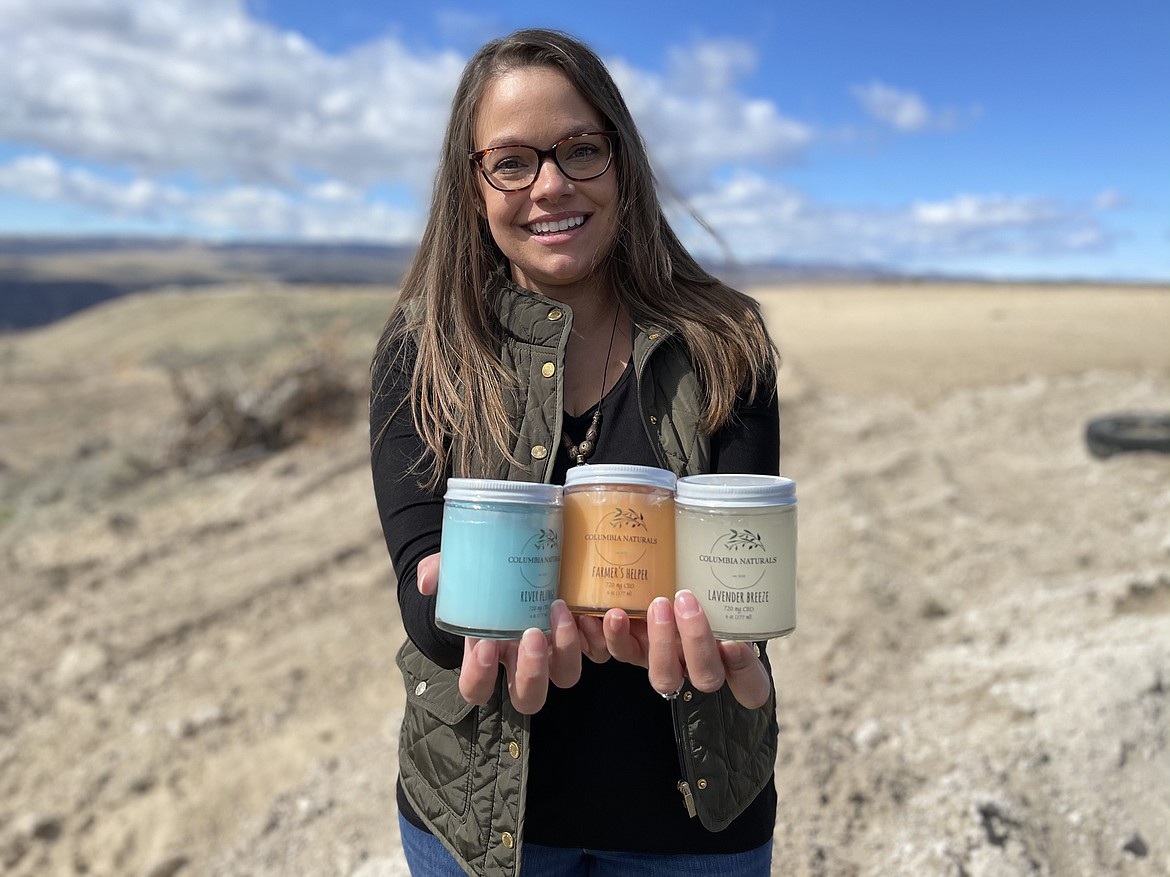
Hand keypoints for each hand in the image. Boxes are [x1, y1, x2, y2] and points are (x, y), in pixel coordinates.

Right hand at [416, 553, 582, 713]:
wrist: (523, 550)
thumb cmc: (487, 570)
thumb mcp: (461, 567)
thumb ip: (442, 571)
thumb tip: (428, 580)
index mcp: (489, 654)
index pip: (477, 689)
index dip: (480, 677)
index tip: (486, 646)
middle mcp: (523, 661)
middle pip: (529, 698)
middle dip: (531, 674)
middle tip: (531, 635)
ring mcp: (555, 650)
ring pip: (566, 676)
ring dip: (565, 650)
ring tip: (558, 611)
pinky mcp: (583, 633)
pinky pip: (596, 650)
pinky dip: (593, 634)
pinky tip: (587, 608)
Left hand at [595, 589, 771, 709]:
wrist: (660, 583)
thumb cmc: (696, 582)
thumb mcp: (713, 580)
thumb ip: (719, 574)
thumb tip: (714, 531)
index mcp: (730, 654)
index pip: (751, 681)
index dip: (744, 668)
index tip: (735, 642)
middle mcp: (699, 664)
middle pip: (706, 676)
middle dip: (696, 641)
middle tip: (686, 601)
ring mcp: (666, 661)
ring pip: (664, 675)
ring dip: (658, 641)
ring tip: (655, 604)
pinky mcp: (634, 651)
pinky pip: (622, 653)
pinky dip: (613, 634)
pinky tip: (609, 611)